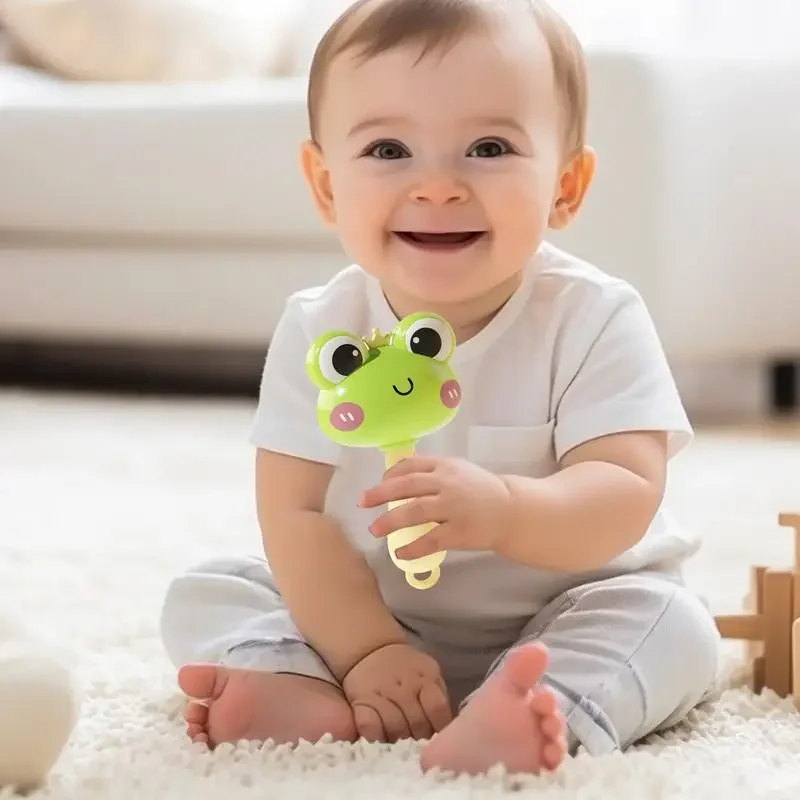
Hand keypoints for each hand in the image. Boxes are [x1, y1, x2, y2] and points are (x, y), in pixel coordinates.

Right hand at [342, 643, 452, 741]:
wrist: (372, 649)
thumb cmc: (407, 668)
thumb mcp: (428, 673)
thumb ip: (437, 697)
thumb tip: (446, 729)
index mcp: (426, 677)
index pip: (437, 708)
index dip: (439, 726)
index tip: (436, 733)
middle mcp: (405, 685)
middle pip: (418, 723)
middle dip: (420, 737)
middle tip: (417, 738)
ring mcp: (382, 693)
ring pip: (396, 728)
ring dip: (400, 740)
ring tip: (401, 739)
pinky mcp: (362, 702)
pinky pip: (370, 727)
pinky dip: (377, 736)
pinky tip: (381, 736)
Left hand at [359, 455, 511, 560]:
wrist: (512, 510)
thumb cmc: (480, 490)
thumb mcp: (458, 471)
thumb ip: (432, 472)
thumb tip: (396, 479)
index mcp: (445, 466)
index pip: (411, 465)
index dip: (391, 473)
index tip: (379, 483)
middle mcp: (447, 483)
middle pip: (407, 486)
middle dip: (380, 494)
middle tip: (363, 503)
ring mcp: (454, 507)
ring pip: (415, 511)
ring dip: (391, 520)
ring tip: (375, 530)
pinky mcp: (460, 531)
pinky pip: (431, 540)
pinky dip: (413, 547)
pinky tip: (401, 553)